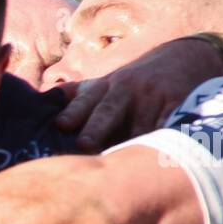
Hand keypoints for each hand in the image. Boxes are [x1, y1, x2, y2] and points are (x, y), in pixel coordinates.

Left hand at [54, 37, 222, 151]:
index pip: (85, 101)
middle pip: (108, 111)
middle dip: (96, 128)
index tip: (61, 124)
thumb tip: (39, 100)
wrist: (184, 58)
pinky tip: (161, 155)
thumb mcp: (105, 82)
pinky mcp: (178, 104)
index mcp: (105, 88)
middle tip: (84, 144)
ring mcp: (152, 97)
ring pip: (139, 125)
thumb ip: (76, 96)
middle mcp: (126, 91)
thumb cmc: (134, 82)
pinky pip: (170, 125)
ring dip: (130, 142)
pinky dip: (166, 138)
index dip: (73, 112)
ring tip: (119, 165)